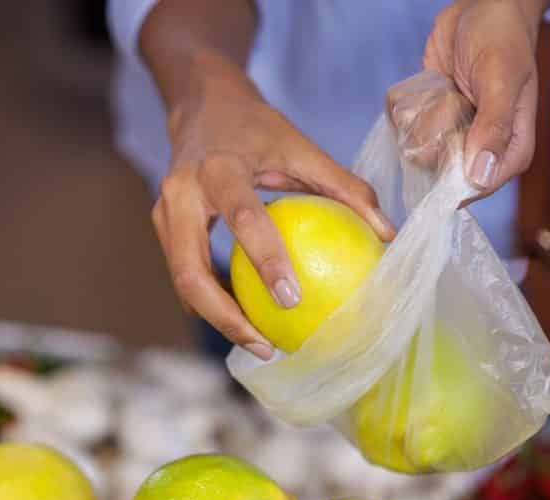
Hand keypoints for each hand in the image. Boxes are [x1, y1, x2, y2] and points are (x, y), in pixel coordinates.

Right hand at [152, 52, 394, 358]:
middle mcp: (180, 194)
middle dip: (225, 317)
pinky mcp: (162, 227)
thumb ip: (344, 187)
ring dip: (218, 318)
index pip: (243, 220)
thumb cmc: (257, 127)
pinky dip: (212, 300)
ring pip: (182, 281)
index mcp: (218, 169)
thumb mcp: (301, 146)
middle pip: (190, 271)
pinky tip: (245, 321)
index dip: (266, 262)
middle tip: (266, 347)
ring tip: (259, 344)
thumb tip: (387, 234)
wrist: (200, 103)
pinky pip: (185, 273)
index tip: (293, 301)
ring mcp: (162, 213)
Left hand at [411, 0, 549, 195]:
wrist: (481, 8)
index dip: (457, 180)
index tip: (445, 147)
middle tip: (453, 101)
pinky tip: (431, 87)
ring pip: (423, 154)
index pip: (481, 186)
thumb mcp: (500, 79)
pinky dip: (411, 111)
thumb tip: (481, 176)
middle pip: (445, 175)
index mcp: (510, 147)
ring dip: (424, 122)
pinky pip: (410, 132)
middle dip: (438, 140)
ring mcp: (455, 136)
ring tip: (445, 89)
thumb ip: (493, 127)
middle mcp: (481, 148)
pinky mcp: (433, 122)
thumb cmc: (501, 39)